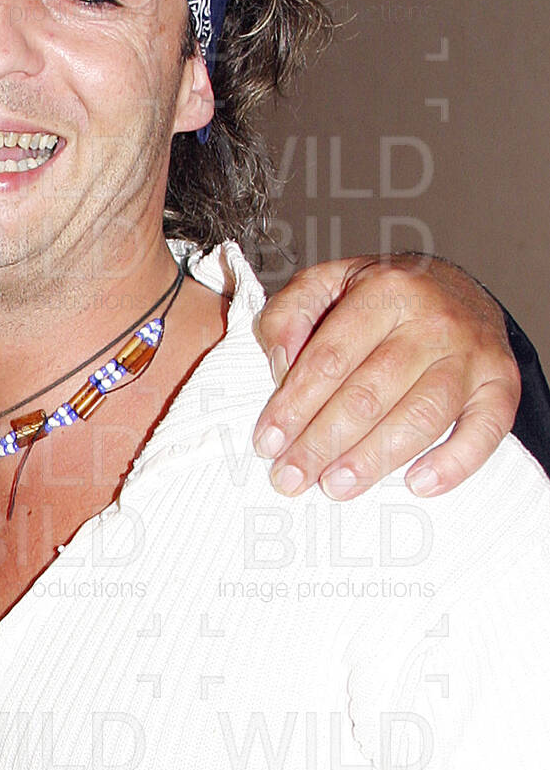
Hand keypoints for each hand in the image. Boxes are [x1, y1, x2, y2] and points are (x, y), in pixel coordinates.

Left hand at [251, 254, 517, 497]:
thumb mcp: (329, 283)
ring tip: (336, 486)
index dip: (294, 407)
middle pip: (370, 394)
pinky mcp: (501, 384)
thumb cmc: (384, 299)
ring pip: (421, 417)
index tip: (267, 443)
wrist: (462, 290)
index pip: (330, 359)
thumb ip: (291, 314)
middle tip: (291, 477)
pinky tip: (417, 484)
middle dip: (323, 443)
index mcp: (386, 291)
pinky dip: (455, 462)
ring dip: (374, 459)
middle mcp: (434, 321)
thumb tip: (279, 366)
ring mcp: (472, 355)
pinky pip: (486, 430)